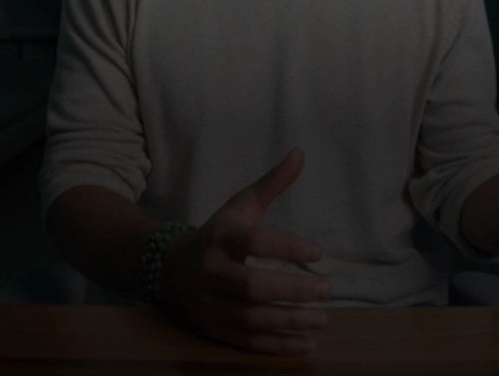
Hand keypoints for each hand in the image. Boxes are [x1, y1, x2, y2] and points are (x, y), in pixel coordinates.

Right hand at [161, 148, 333, 356]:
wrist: (170, 267)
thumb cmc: (218, 234)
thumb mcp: (240, 206)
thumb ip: (271, 183)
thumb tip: (301, 153)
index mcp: (221, 237)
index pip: (254, 242)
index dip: (286, 246)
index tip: (319, 252)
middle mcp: (212, 272)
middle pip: (252, 286)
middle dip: (292, 290)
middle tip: (327, 289)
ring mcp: (210, 304)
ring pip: (251, 318)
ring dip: (290, 322)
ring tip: (323, 319)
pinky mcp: (213, 328)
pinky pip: (247, 341)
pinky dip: (277, 346)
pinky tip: (307, 344)